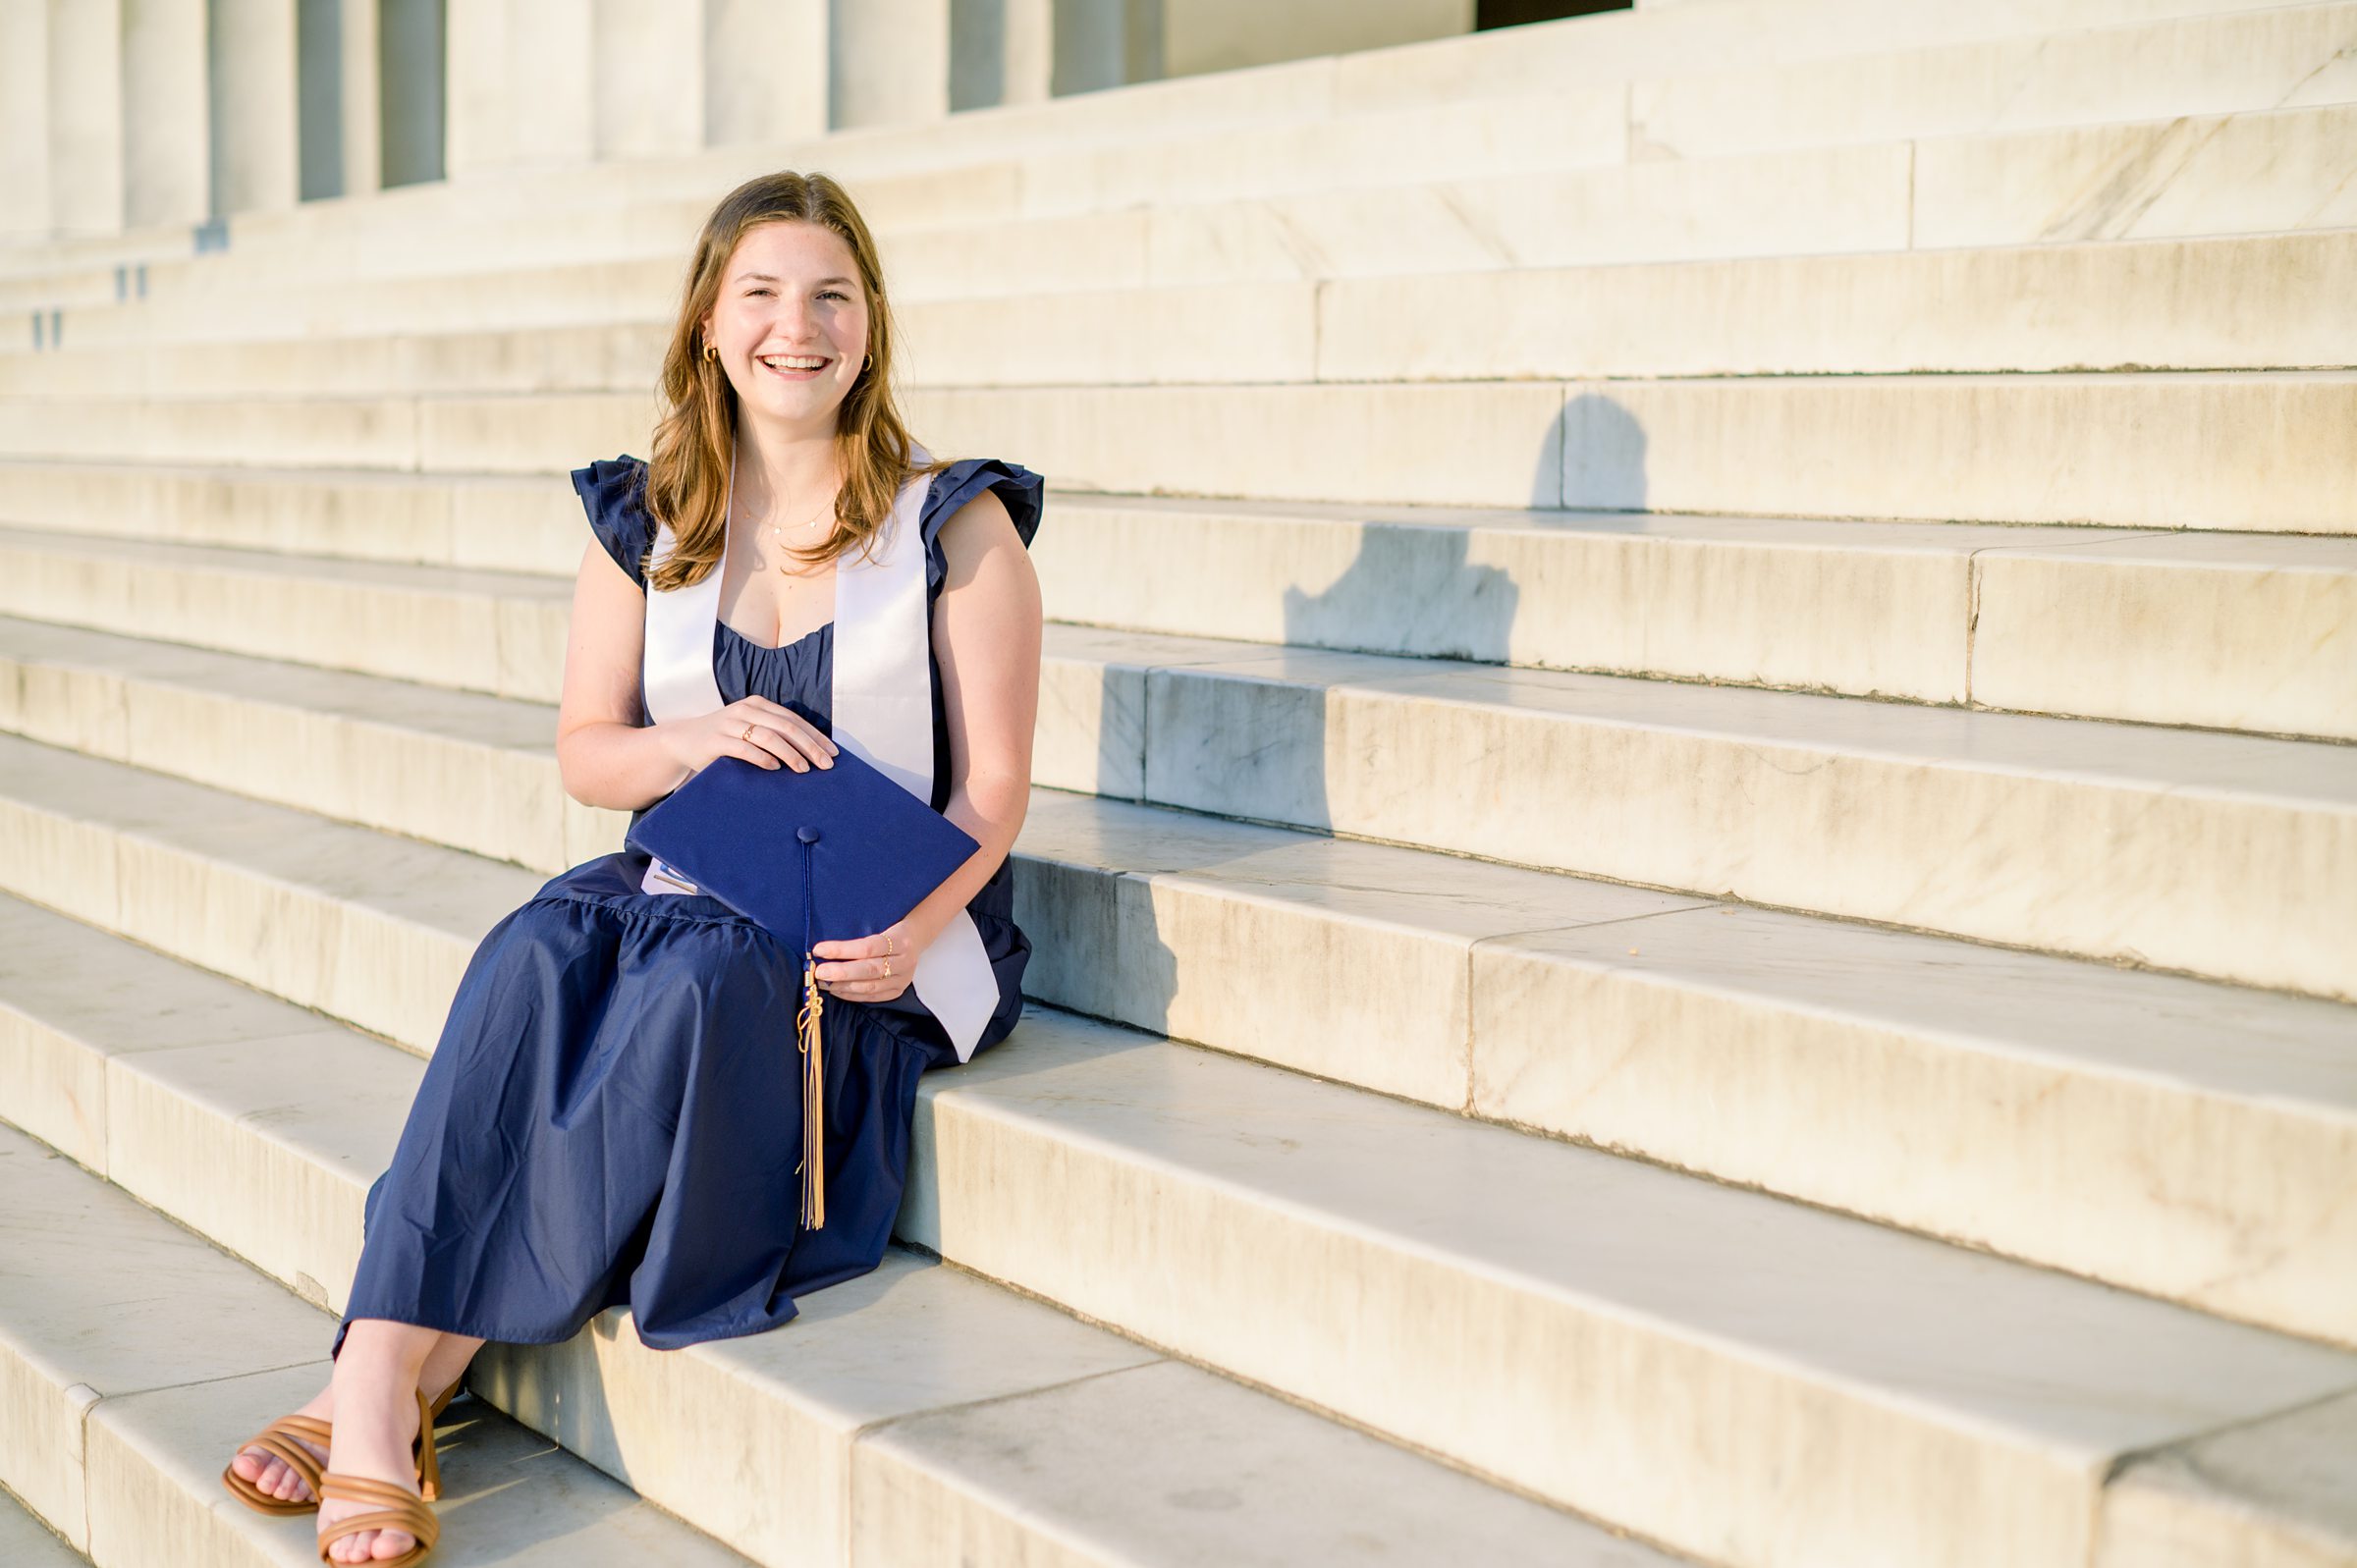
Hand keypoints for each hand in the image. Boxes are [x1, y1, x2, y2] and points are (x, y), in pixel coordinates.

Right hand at [657, 697, 837, 776]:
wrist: (683, 739)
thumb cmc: (724, 737)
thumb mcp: (750, 728)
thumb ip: (773, 733)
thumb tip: (810, 753)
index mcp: (758, 704)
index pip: (794, 719)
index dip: (816, 736)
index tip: (833, 753)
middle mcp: (745, 710)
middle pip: (786, 727)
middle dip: (810, 747)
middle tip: (826, 765)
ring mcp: (730, 724)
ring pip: (768, 736)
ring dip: (790, 753)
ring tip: (804, 769)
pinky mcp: (716, 740)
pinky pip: (744, 748)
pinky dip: (762, 758)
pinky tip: (775, 768)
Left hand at [813, 916, 939, 1003]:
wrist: (916, 937)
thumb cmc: (890, 927)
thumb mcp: (881, 924)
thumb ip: (858, 936)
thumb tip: (824, 948)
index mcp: (901, 940)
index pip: (868, 947)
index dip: (842, 950)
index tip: (819, 949)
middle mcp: (905, 961)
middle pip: (869, 969)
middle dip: (841, 972)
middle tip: (819, 972)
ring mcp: (903, 978)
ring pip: (870, 986)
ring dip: (843, 986)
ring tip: (824, 982)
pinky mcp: (898, 990)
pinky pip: (873, 997)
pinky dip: (852, 995)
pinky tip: (837, 990)